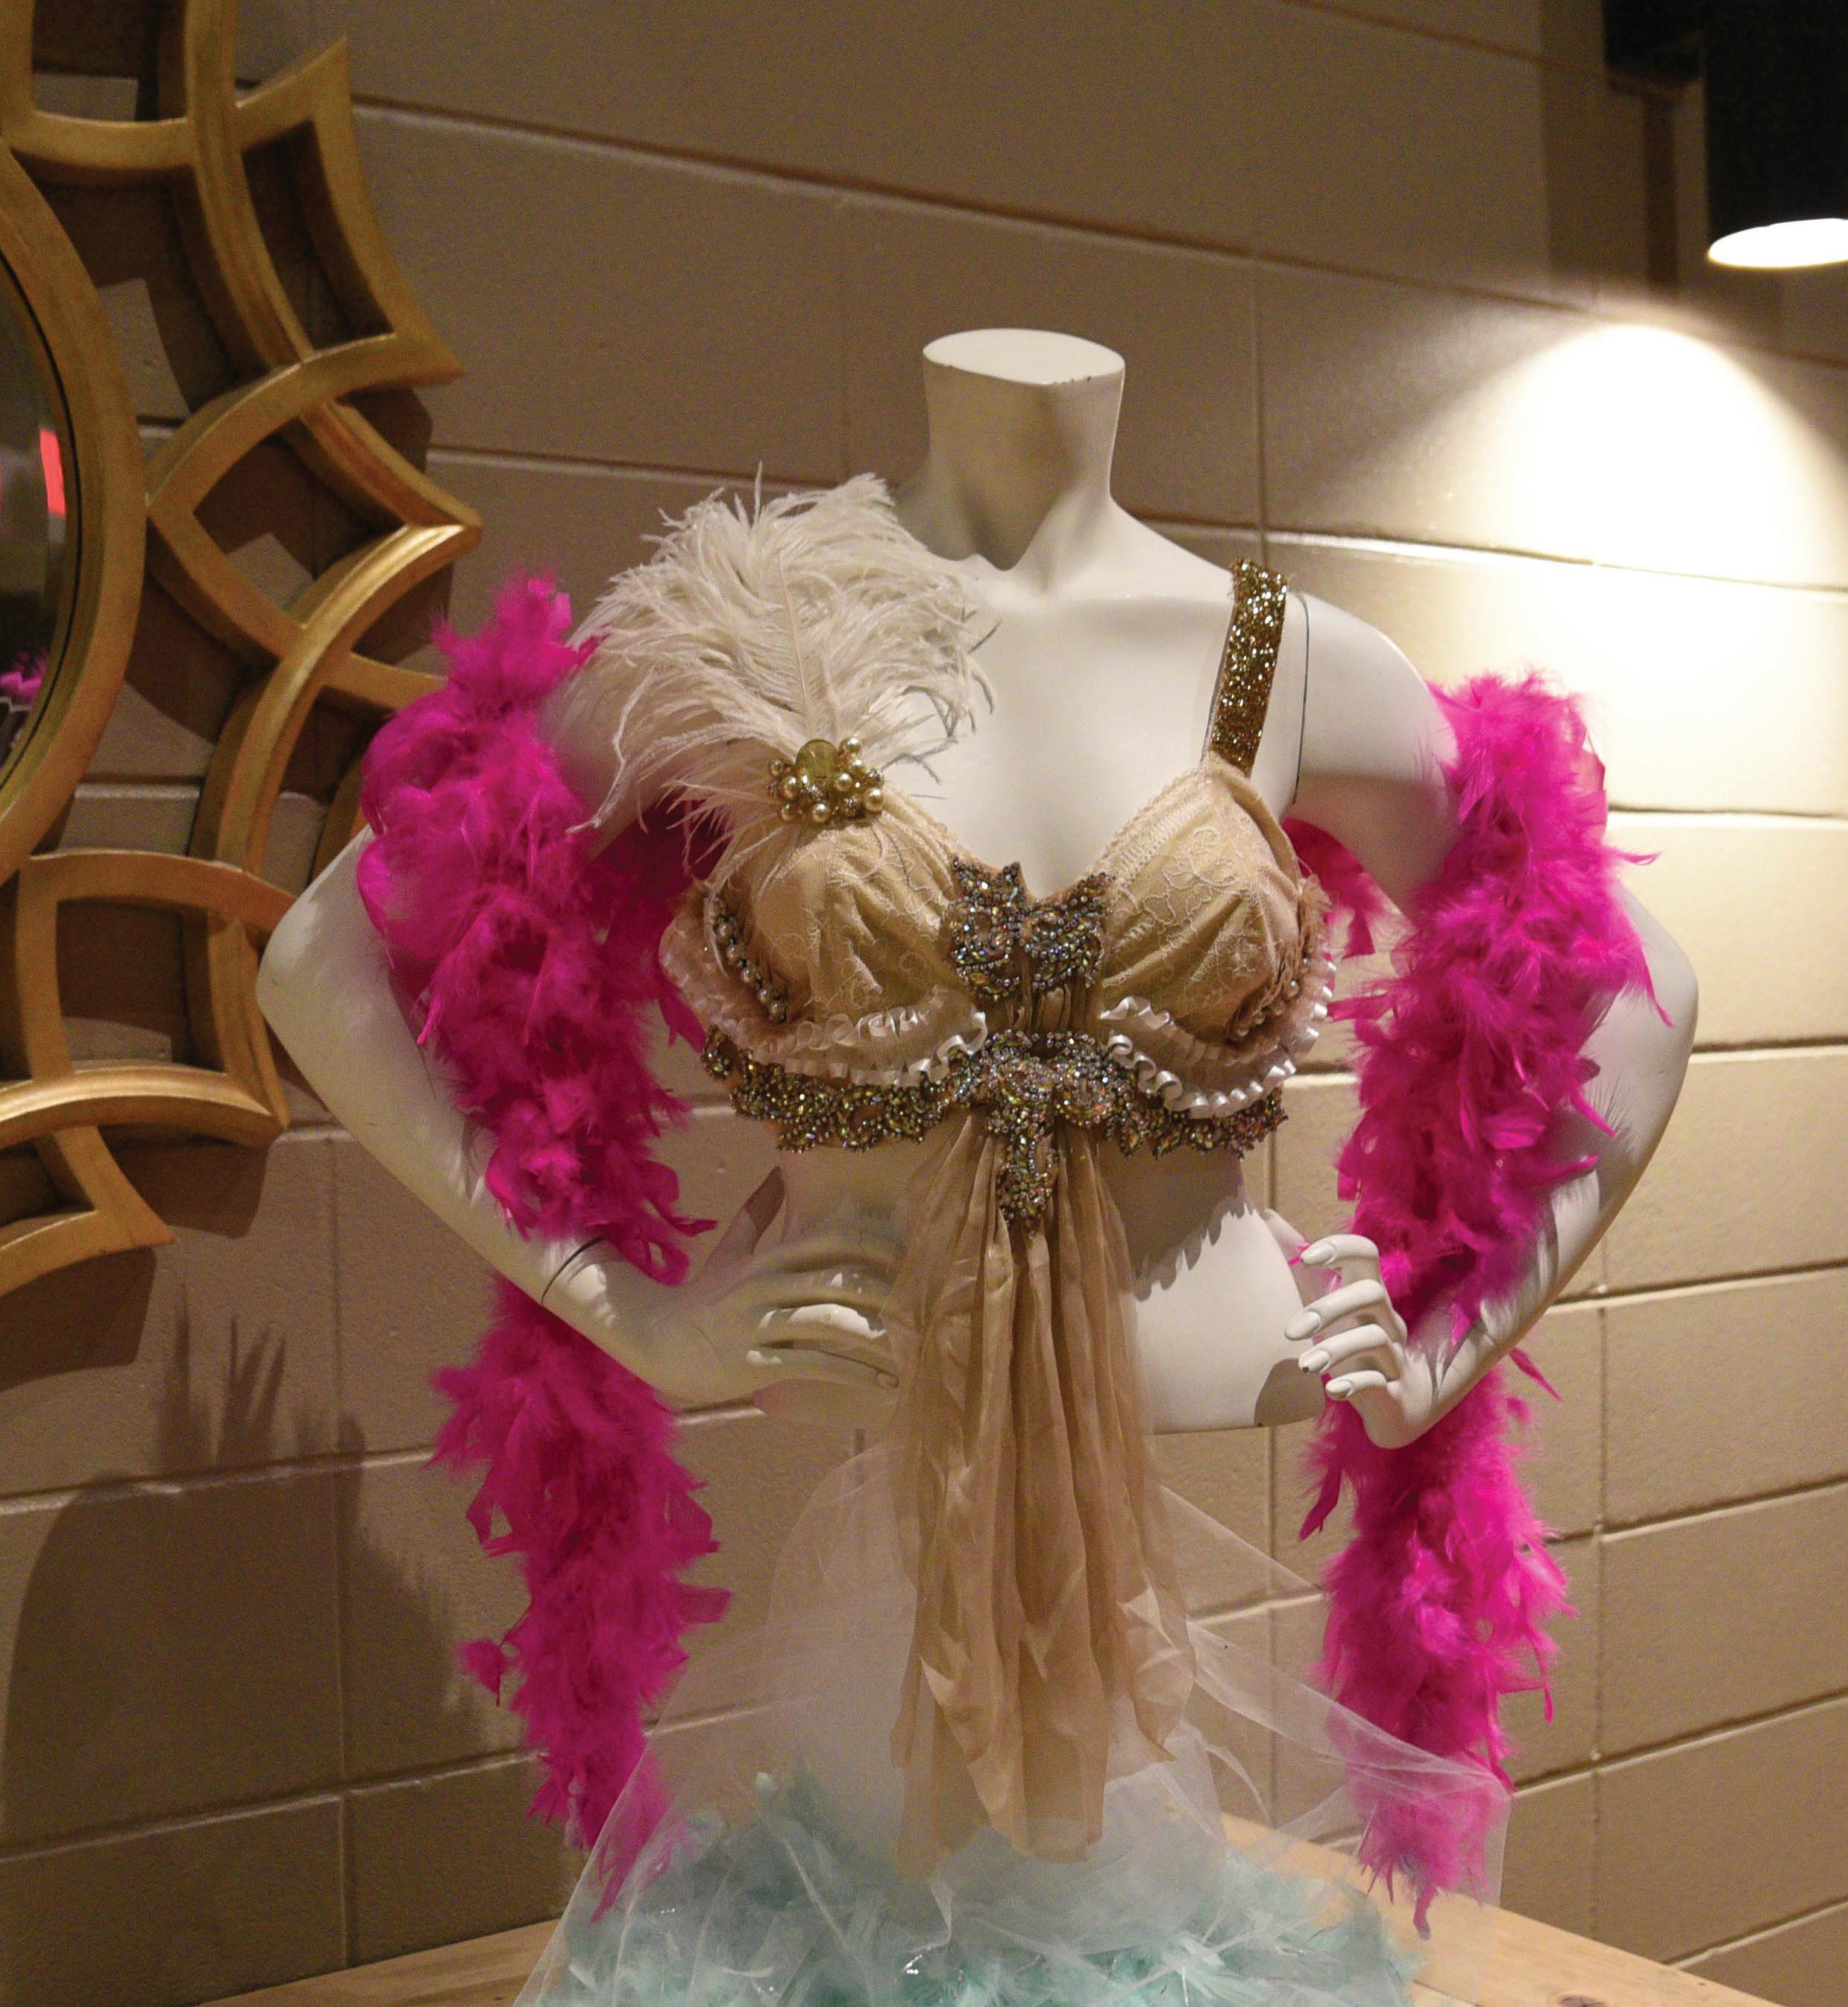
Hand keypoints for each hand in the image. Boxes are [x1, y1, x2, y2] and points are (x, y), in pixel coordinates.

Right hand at [670, 1169, 900, 1426]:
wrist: (648, 1338)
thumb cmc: (700, 1297)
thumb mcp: (730, 1250)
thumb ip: (758, 1210)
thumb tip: (781, 1169)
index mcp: (767, 1257)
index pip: (832, 1239)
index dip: (878, 1245)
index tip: (914, 1259)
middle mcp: (765, 1285)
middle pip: (839, 1280)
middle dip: (891, 1295)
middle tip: (927, 1310)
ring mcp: (756, 1324)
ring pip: (829, 1324)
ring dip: (879, 1339)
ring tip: (914, 1352)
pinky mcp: (751, 1364)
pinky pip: (813, 1366)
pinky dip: (855, 1374)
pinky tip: (884, 1384)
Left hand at [1285, 1233, 1439, 1448]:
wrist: (1396, 1402)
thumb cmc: (1350, 1340)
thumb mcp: (1324, 1299)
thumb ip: (1297, 1263)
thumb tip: (1265, 1215)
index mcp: (1368, 1291)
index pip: (1367, 1253)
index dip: (1341, 1247)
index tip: (1305, 1257)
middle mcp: (1387, 1319)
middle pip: (1373, 1294)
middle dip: (1330, 1307)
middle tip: (1290, 1331)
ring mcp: (1394, 1356)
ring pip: (1375, 1339)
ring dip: (1336, 1349)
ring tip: (1304, 1365)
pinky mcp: (1393, 1393)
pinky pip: (1381, 1383)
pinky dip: (1355, 1385)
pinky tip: (1331, 1390)